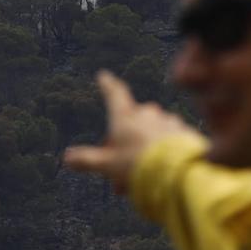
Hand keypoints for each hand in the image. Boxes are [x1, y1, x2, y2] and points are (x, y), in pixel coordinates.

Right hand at [63, 70, 197, 193]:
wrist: (176, 172)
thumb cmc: (137, 165)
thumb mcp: (107, 165)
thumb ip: (87, 160)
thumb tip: (65, 158)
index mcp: (126, 116)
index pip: (114, 94)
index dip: (108, 85)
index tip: (104, 75)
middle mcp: (148, 114)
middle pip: (133, 119)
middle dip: (126, 138)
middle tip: (122, 165)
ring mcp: (168, 121)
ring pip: (152, 131)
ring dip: (145, 147)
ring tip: (142, 174)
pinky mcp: (185, 132)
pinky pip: (171, 138)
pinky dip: (164, 150)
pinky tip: (162, 169)